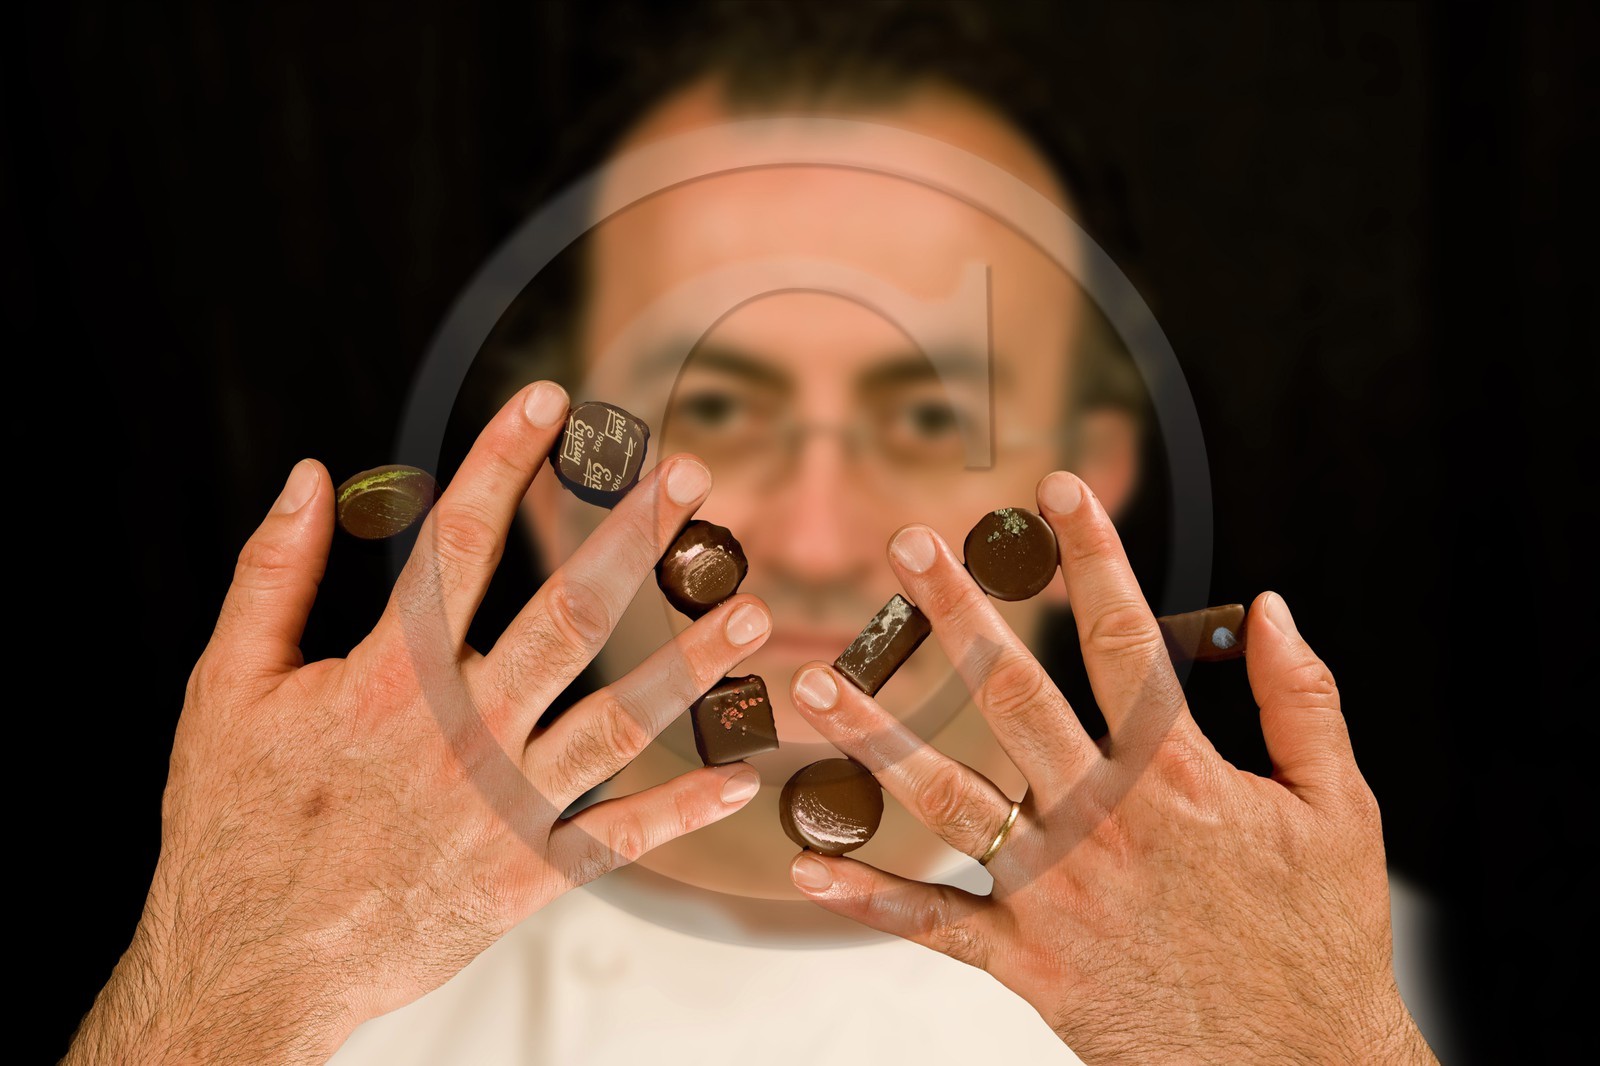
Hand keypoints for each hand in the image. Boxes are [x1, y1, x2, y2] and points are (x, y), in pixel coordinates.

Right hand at [65, 382, 769, 1064]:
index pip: (460, 544)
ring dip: (688, 662)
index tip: (551, 400)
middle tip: (691, 481)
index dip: (506, 462)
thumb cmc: (235, 827)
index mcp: (385, 680)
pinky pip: (618, 838)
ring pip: (615, 721)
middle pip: (565, 617)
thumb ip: (271, 575)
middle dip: (633, 540)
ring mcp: (500, 804)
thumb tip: (310, 477)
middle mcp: (458, 733)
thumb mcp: (226, 688)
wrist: (252, 965)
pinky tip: (739, 773)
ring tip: (751, 608)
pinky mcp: (525, 873)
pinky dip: (680, 809)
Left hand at [785, 471, 1436, 1063]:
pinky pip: (937, 926)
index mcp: (1182, 782)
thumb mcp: (1342, 813)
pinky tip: (807, 865)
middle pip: (1017, 699)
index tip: (1055, 492)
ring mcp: (1060, 895)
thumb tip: (1273, 607)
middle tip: (911, 548)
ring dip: (879, 740)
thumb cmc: (1321, 943)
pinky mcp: (1031, 962)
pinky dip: (871, 897)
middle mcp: (1107, 826)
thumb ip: (1304, 703)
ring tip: (819, 685)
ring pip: (952, 803)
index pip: (1125, 642)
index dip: (1090, 558)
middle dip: (960, 615)